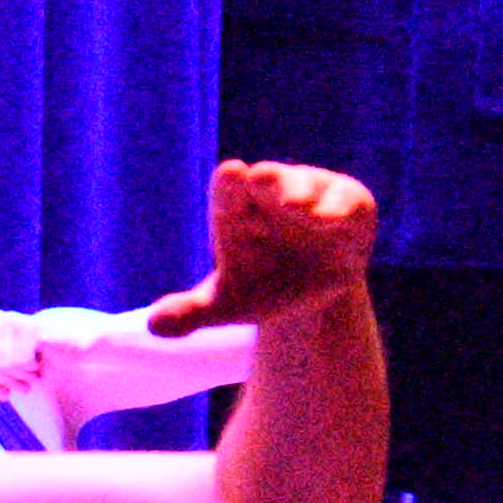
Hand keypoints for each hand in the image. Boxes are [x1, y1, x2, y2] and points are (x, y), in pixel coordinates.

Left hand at [0, 307, 57, 412]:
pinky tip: (40, 364)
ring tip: (33, 373)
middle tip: (23, 386)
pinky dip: (31, 370)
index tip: (5, 392)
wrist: (64, 346)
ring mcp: (12, 319)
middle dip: (6, 384)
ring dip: (20, 379)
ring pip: (3, 365)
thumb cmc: (27, 362)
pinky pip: (21, 361)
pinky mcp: (32, 327)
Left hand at [144, 160, 374, 335]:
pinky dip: (340, 209)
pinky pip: (347, 201)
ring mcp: (312, 195)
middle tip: (261, 182)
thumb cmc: (261, 286)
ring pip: (308, 186)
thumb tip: (154, 326)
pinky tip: (332, 223)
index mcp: (236, 208)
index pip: (228, 188)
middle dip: (268, 180)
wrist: (313, 291)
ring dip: (303, 194)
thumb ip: (192, 311)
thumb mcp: (227, 303)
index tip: (232, 175)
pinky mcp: (348, 204)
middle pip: (268, 178)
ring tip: (298, 209)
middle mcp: (272, 194)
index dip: (230, 183)